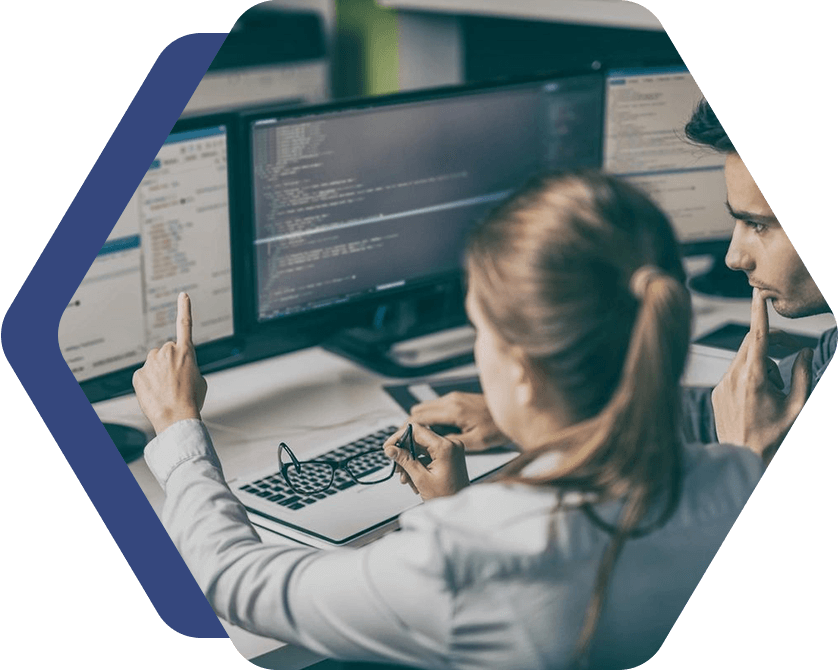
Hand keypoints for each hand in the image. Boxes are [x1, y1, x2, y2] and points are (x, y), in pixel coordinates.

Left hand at [133, 293, 207, 434]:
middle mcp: (167, 352)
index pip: (185, 324)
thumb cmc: (192, 401)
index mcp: (186, 352)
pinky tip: (156, 394)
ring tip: (167, 390)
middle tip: (176, 382)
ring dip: (159, 373)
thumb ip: (188, 366)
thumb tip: (176, 369)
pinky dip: (148, 383)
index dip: (185, 308)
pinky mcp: (138, 374)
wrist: (176, 417)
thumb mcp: (200, 380)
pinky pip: (144, 375)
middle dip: (170, 363)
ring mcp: (151, 362)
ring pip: (154, 363)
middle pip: (167, 352)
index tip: (183, 295)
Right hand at [383, 423, 470, 500]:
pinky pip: (428, 454)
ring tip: (405, 477)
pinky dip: (418, 464)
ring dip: (410, 461)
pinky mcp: (449, 456)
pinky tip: (413, 478)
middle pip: (419, 439)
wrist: (459, 508)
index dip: (399, 437)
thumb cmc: (447, 497)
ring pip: (422, 448)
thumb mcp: (421, 478)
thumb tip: (390, 449)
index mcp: (445, 447)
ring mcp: (451, 450)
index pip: (417, 430)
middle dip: (404, 453)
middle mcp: (450, 444)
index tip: (388, 447)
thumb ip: (405, 460)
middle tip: (396, 466)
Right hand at [409, 392, 508, 451]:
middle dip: (410, 427)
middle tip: (409, 443)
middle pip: (417, 411)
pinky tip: (437, 433)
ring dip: (420, 423)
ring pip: (425, 408)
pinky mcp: (457, 399)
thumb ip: (450, 442)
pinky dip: (431, 418)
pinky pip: (436, 407)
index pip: (418, 418)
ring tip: (422, 440)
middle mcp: (450, 400)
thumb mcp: (475, 442)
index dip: (405, 430)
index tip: (399, 442)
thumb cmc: (498, 428)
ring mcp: (453, 397)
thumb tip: (430, 445)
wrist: (513, 412)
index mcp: (453, 410)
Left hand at [712, 288, 812, 460]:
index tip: (758, 294)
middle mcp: (733, 377)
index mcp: (754, 378)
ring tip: (775, 391)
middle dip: (773, 342)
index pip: (757, 337)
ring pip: (744, 359)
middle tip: (793, 351)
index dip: (758, 313)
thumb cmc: (775, 436)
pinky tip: (758, 399)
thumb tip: (804, 352)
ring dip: (763, 364)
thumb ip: (803, 375)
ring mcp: (722, 385)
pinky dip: (749, 376)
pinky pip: (734, 373)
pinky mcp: (716, 392)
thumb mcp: (798, 406)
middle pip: (752, 344)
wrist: (744, 459)